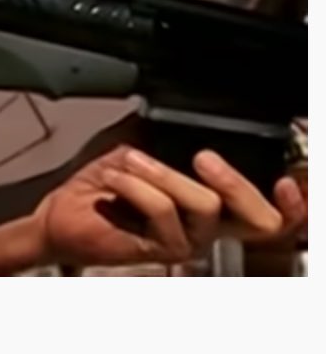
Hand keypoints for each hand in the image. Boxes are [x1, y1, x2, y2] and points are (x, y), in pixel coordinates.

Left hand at [32, 145, 306, 268]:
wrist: (62, 210)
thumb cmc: (102, 182)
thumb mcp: (138, 141)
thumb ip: (166, 129)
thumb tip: (181, 102)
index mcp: (214, 201)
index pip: (270, 211)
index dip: (292, 203)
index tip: (286, 181)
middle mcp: (210, 226)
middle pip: (260, 220)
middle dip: (238, 183)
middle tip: (205, 157)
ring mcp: (188, 241)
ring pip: (205, 205)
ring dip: (162, 172)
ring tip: (129, 159)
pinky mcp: (161, 251)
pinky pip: (162, 211)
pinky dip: (136, 185)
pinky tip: (113, 178)